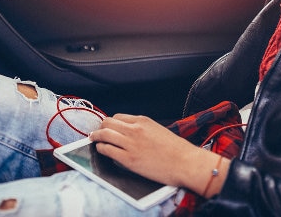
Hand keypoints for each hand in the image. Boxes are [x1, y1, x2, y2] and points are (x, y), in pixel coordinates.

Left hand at [89, 114, 227, 195]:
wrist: (186, 162)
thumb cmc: (176, 150)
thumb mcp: (158, 130)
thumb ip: (143, 130)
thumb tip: (129, 134)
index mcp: (143, 121)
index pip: (118, 117)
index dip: (110, 123)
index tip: (108, 128)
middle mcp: (135, 129)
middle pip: (107, 123)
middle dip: (100, 128)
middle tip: (97, 133)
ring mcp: (131, 144)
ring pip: (104, 134)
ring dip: (96, 137)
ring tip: (94, 140)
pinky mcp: (129, 159)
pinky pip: (107, 150)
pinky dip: (101, 149)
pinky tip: (101, 150)